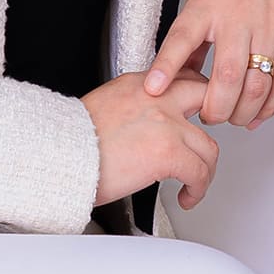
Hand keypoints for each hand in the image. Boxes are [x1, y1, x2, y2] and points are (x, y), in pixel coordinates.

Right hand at [82, 67, 219, 211]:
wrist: (60, 156)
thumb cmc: (73, 141)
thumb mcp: (104, 108)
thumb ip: (132, 108)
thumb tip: (145, 125)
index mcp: (137, 84)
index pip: (179, 76)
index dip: (194, 94)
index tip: (196, 110)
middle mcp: (155, 97)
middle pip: (204, 96)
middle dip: (213, 118)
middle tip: (206, 138)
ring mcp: (165, 124)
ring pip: (209, 145)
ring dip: (205, 168)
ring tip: (195, 181)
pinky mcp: (169, 152)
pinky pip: (200, 172)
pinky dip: (198, 190)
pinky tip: (186, 197)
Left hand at [141, 0, 273, 129]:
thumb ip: (193, 37)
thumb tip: (177, 77)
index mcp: (207, 4)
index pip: (182, 38)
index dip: (166, 66)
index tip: (153, 89)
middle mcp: (239, 15)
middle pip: (228, 77)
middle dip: (216, 109)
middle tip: (209, 116)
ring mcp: (270, 25)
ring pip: (258, 85)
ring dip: (244, 112)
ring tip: (234, 117)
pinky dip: (272, 103)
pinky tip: (260, 112)